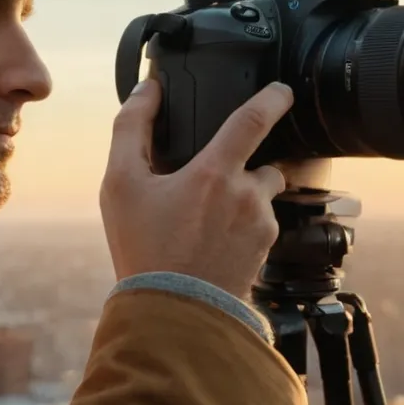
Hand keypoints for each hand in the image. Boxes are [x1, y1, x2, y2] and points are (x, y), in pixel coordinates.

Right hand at [100, 79, 293, 298]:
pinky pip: (260, 230)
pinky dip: (242, 231)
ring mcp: (261, 228)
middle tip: (210, 189)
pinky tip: (214, 245)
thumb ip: (131, 128)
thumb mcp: (120, 185)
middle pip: (262, 165)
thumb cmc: (144, 251)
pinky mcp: (264, 254)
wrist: (171, 315)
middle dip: (243, 170)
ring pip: (261, 200)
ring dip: (242, 202)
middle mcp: (247, 197)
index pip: (253, 119)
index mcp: (216, 173)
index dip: (272, 98)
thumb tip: (147, 90)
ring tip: (205, 224)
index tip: (283, 90)